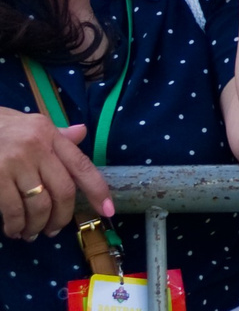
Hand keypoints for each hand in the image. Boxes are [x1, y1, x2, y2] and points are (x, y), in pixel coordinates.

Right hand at [0, 108, 109, 239]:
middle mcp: (38, 148)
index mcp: (51, 135)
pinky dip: (15, 225)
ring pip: (39, 204)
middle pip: (63, 191)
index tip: (107, 210)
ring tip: (31, 234)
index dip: (98, 190)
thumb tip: (81, 133)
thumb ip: (57, 135)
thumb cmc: (2, 127)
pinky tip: (14, 230)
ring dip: (36, 226)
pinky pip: (13, 209)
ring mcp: (16, 163)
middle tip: (53, 230)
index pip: (82, 165)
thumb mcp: (32, 125)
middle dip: (61, 217)